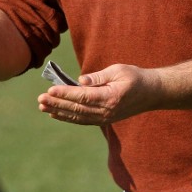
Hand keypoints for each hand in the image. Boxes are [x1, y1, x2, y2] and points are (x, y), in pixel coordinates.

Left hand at [37, 64, 159, 125]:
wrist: (152, 93)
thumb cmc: (135, 77)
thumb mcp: (118, 70)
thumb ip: (98, 76)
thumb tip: (80, 80)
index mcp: (111, 97)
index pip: (83, 96)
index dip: (65, 93)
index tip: (50, 90)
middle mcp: (107, 111)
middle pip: (77, 109)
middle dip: (57, 103)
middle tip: (40, 99)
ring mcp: (105, 118)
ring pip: (77, 117)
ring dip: (59, 111)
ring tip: (43, 107)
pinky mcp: (104, 119)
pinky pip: (82, 120)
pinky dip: (68, 117)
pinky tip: (55, 113)